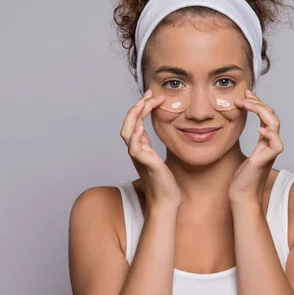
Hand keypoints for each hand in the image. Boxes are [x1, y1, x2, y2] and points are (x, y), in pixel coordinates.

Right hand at [120, 89, 180, 209]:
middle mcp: (136, 150)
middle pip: (128, 124)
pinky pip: (135, 149)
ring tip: (143, 104)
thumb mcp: (157, 157)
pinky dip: (135, 138)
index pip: (135, 122)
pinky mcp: (146, 165)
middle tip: (149, 94)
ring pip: (127, 133)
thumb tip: (154, 131)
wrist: (166, 200)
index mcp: (139, 147)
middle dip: (137, 107)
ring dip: (134, 116)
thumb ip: (151, 145)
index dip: (141, 107)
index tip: (152, 95)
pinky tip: (141, 128)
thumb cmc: (163, 180)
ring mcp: (139, 157)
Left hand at [229, 89, 283, 203]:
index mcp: (265, 141)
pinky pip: (276, 145)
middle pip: (272, 116)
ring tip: (247, 105)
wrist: (241, 196)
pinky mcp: (265, 161)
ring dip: (261, 111)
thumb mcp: (240, 152)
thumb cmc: (240, 177)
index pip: (266, 115)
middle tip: (243, 98)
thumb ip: (241, 139)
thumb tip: (232, 124)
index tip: (246, 93)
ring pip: (275, 125)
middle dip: (258, 103)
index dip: (258, 102)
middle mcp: (270, 144)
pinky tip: (261, 129)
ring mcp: (269, 152)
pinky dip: (271, 134)